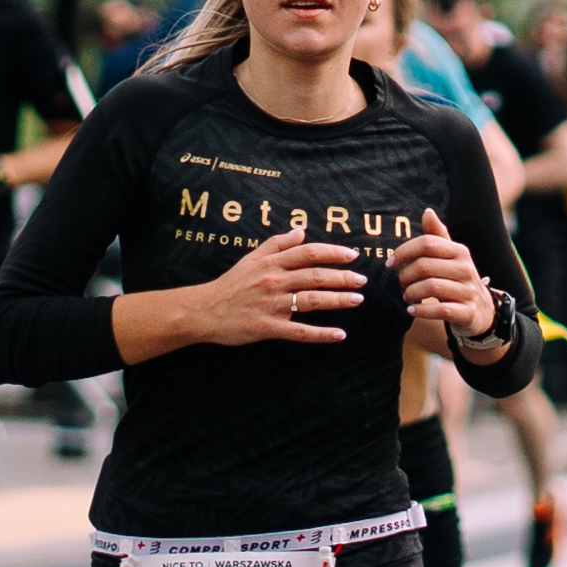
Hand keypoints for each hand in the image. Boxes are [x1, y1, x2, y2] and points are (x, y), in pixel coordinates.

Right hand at [184, 230, 372, 347]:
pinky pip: (299, 331)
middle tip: (362, 280)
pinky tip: (340, 334)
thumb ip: (276, 244)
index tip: (352, 255)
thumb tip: (300, 231)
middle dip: (342, 277)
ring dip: (337, 300)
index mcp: (271, 263)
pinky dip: (321, 334)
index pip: (307, 253)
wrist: (204, 310)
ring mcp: (271, 305)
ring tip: (357, 299)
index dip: (332, 252)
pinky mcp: (268, 327)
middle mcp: (273, 281)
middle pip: (314, 275)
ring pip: (311, 300)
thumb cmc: (230, 284)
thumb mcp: (250, 258)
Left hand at [392, 223, 503, 346]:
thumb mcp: (451, 257)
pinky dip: (422, 311)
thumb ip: (437, 236)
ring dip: (411, 293)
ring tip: (407, 296)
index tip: (391, 263)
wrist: (482, 311)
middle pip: (425, 266)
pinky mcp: (468, 312)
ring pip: (431, 287)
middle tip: (400, 283)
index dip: (404, 251)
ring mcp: (468, 291)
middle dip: (405, 275)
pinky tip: (412, 310)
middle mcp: (466, 269)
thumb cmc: (458, 280)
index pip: (427, 243)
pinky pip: (441, 310)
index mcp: (459, 252)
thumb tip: (427, 212)